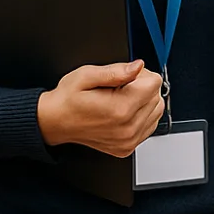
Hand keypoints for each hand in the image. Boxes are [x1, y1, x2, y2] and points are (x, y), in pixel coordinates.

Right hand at [36, 60, 164, 156]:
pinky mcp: (127, 147)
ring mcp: (128, 140)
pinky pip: (149, 126)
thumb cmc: (68, 99)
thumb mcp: (87, 75)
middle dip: (143, 87)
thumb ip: (116, 71)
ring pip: (156, 112)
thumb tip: (138, 67)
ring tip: (121, 99)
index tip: (126, 77)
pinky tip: (124, 112)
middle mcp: (127, 128)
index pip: (155, 82)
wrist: (55, 122)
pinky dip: (141, 116)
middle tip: (120, 87)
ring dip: (144, 102)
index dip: (141, 74)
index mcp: (120, 109)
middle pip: (157, 97)